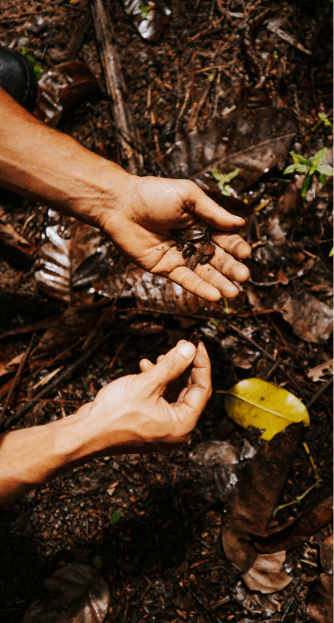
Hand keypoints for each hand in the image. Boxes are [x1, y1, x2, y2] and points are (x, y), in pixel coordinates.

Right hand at [77, 340, 210, 455]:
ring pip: (174, 393)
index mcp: (182, 425)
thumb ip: (172, 365)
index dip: (201, 364)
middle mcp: (176, 429)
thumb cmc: (113, 417)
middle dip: (183, 367)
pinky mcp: (149, 421)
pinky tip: (144, 368)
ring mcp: (162, 426)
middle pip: (190, 390)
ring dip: (168, 373)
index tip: (196, 345)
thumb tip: (189, 350)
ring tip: (158, 358)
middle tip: (180, 346)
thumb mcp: (147, 384)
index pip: (203, 389)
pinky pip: (160, 398)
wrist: (86, 432)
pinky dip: (156, 382)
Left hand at [100, 175, 250, 301]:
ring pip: (203, 273)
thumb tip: (240, 223)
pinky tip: (214, 296)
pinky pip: (184, 280)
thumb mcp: (188, 196)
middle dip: (231, 268)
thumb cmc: (153, 194)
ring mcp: (179, 256)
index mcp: (202, 222)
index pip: (225, 238)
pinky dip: (199, 288)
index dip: (236, 247)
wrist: (120, 204)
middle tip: (244, 276)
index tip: (246, 254)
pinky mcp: (164, 268)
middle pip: (217, 258)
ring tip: (234, 293)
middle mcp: (193, 241)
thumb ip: (213, 212)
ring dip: (220, 283)